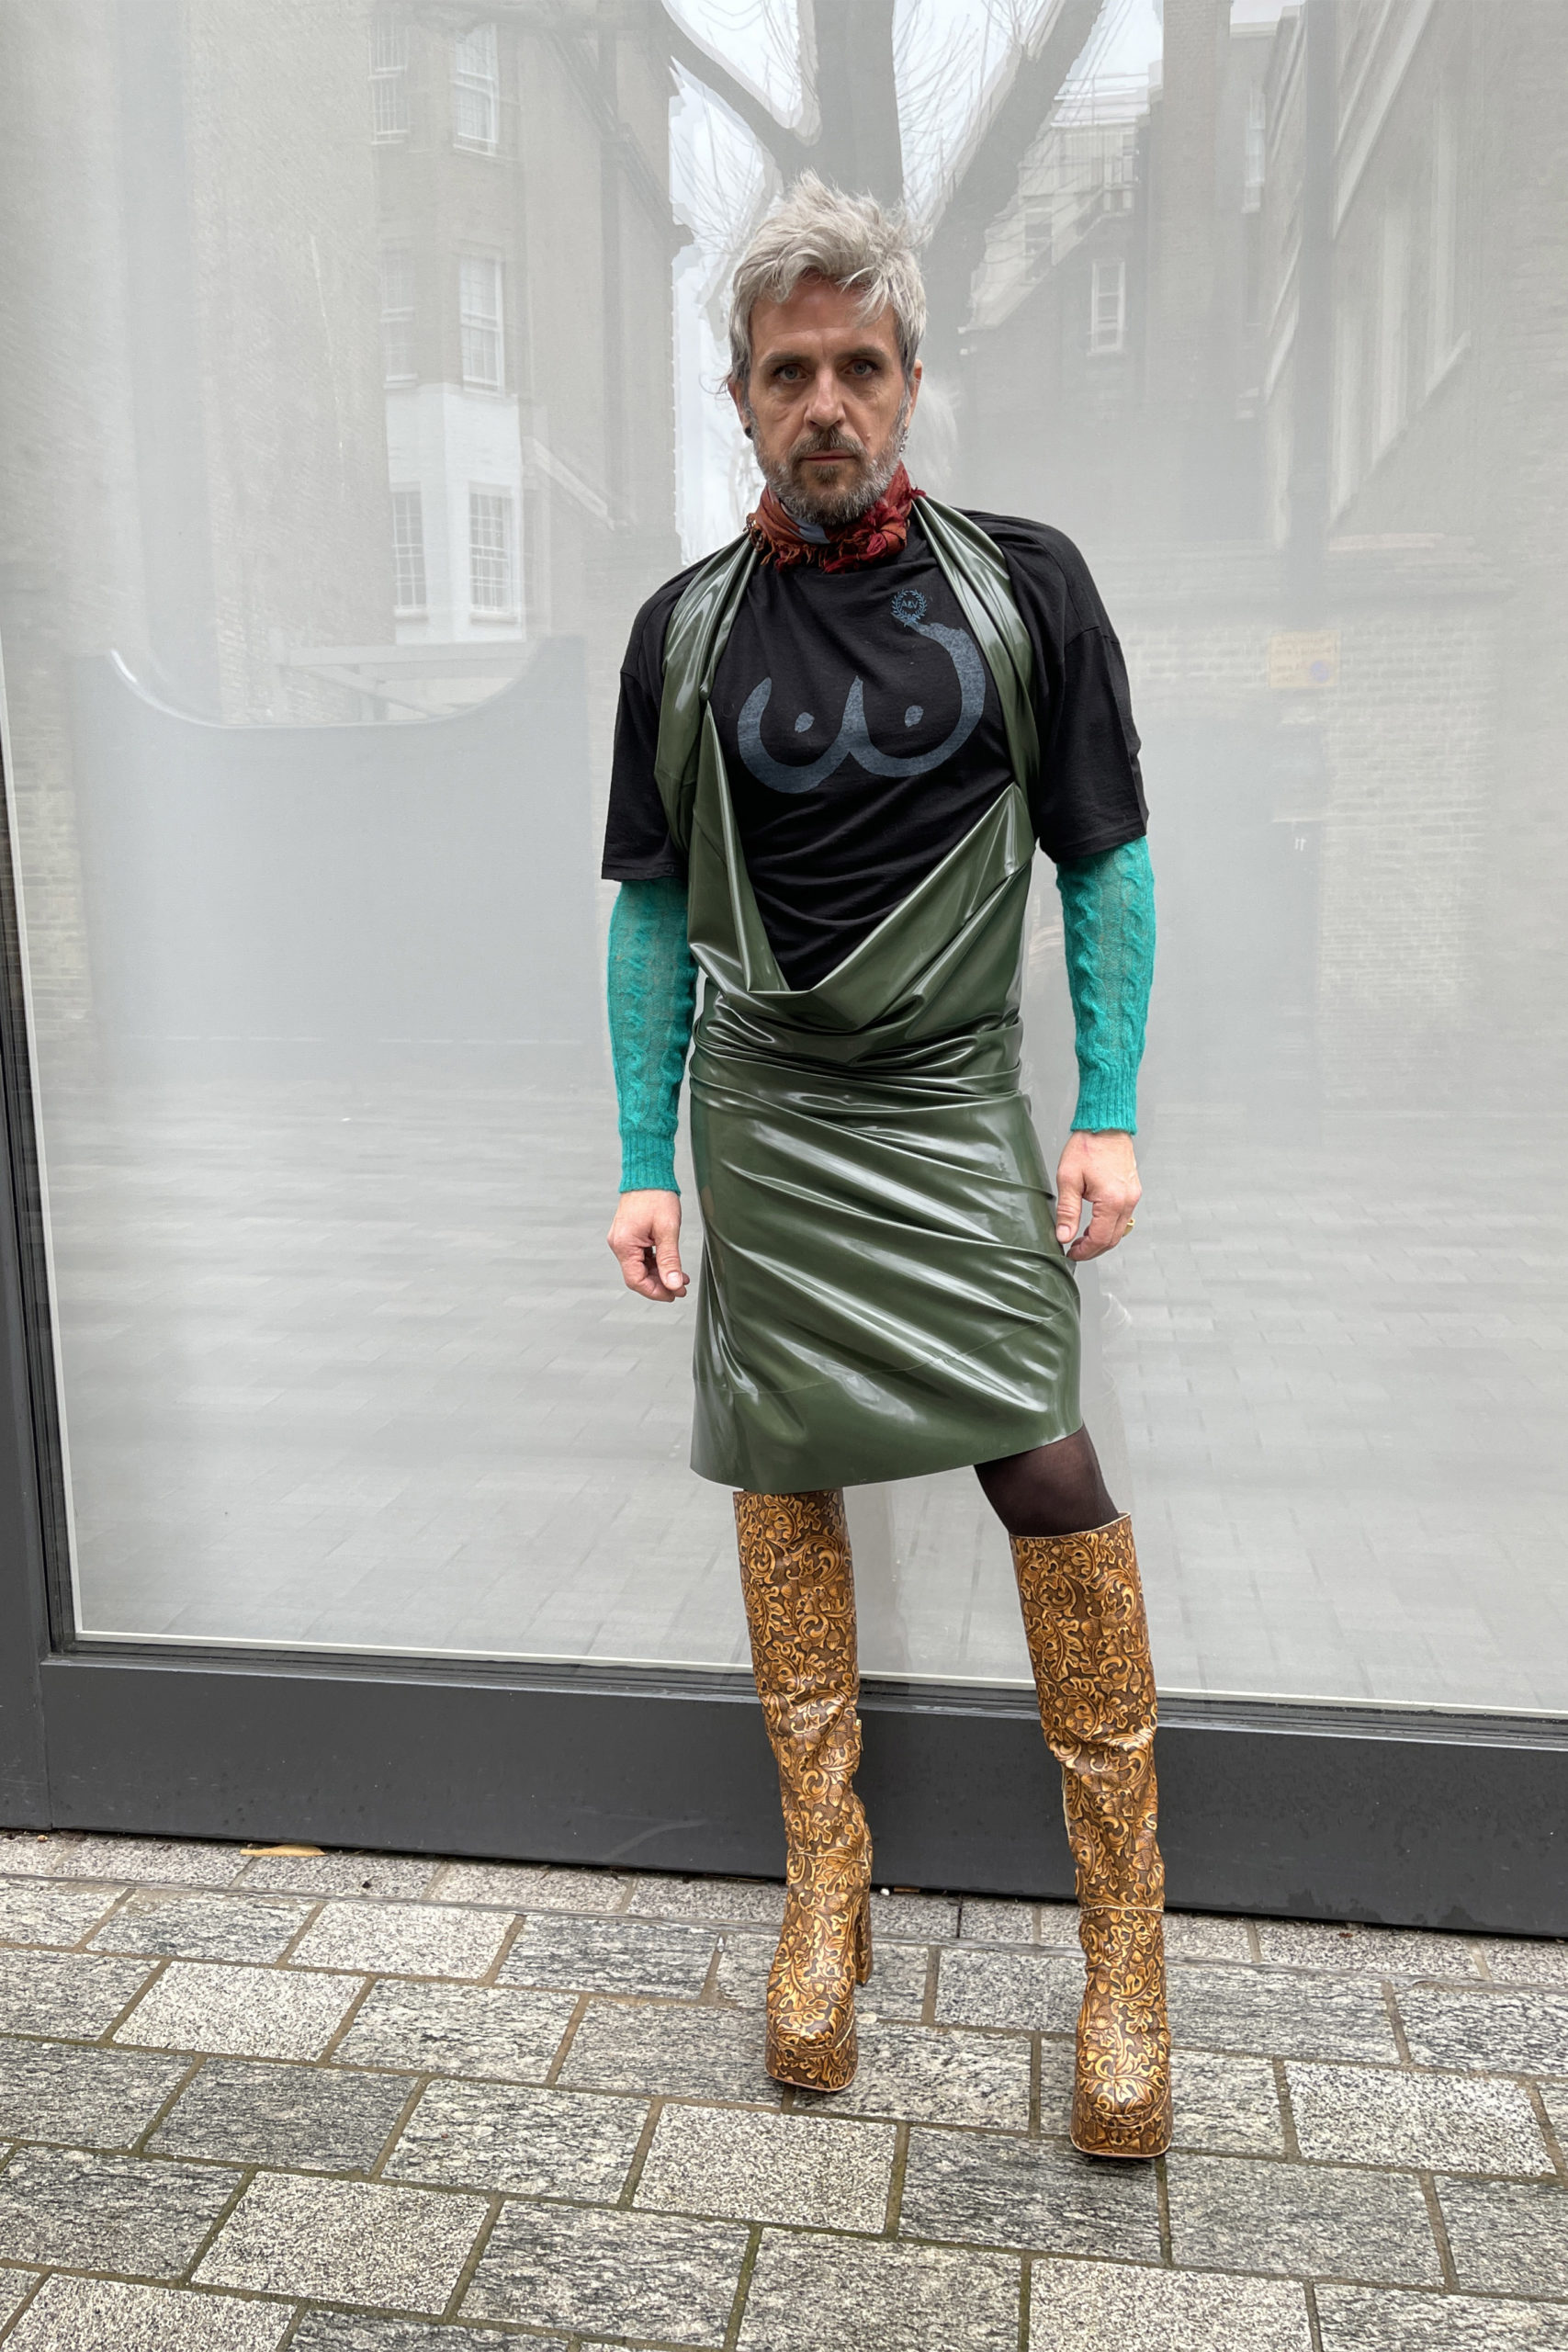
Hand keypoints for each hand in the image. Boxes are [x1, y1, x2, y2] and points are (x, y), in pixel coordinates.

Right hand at [607, 1189, 687, 1300]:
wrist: (648, 1173)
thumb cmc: (657, 1195)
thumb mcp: (668, 1230)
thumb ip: (670, 1260)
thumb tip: (673, 1284)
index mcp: (624, 1244)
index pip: (636, 1280)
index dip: (656, 1292)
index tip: (674, 1295)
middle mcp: (619, 1244)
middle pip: (637, 1276)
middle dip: (660, 1284)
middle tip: (680, 1288)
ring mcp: (623, 1239)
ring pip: (640, 1267)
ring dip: (659, 1274)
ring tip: (679, 1277)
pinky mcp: (629, 1236)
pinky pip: (640, 1256)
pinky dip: (655, 1263)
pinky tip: (669, 1264)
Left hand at [1055, 1130, 1140, 1261]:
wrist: (1106, 1124)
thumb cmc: (1088, 1145)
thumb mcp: (1068, 1179)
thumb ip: (1067, 1211)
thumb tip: (1064, 1235)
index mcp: (1112, 1200)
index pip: (1100, 1239)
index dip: (1085, 1251)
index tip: (1071, 1253)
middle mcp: (1127, 1200)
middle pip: (1113, 1239)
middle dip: (1093, 1249)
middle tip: (1075, 1250)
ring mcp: (1133, 1196)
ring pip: (1120, 1230)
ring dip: (1102, 1238)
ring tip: (1082, 1238)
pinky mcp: (1133, 1191)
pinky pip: (1123, 1217)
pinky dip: (1109, 1226)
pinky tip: (1095, 1223)